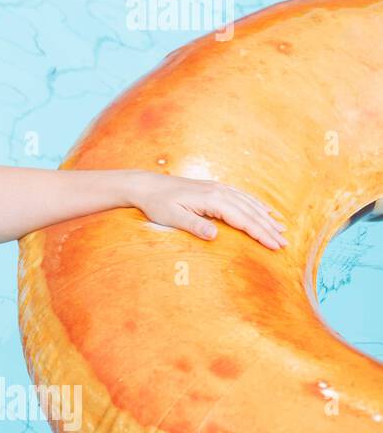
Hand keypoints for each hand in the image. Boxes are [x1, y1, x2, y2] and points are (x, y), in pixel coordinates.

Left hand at [129, 172, 287, 249]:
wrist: (147, 186)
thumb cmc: (157, 204)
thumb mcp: (171, 218)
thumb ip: (194, 225)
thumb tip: (215, 235)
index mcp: (211, 200)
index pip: (243, 219)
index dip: (260, 233)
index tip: (275, 246)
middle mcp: (219, 191)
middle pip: (250, 212)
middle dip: (268, 228)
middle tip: (285, 244)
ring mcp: (217, 187)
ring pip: (248, 203)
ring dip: (265, 216)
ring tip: (281, 229)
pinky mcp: (214, 187)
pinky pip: (241, 196)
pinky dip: (255, 204)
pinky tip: (263, 210)